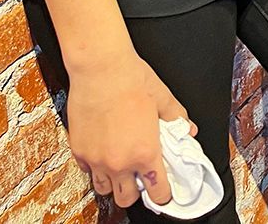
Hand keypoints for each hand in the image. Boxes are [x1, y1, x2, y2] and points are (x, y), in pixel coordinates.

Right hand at [66, 53, 193, 208]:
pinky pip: (87, 172)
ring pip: (104, 189)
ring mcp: (96, 159)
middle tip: (142, 176)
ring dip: (114, 182)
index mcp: (144, 152)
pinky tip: (104, 152)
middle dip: (136, 192)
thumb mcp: (163, 98)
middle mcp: (119, 162)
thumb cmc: (132, 79)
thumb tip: (188, 129)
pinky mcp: (79, 151)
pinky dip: (96, 167)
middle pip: (126, 199)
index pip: (157, 191)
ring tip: (122, 165)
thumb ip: (177, 118)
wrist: (100, 68)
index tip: (164, 192)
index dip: (163, 194)